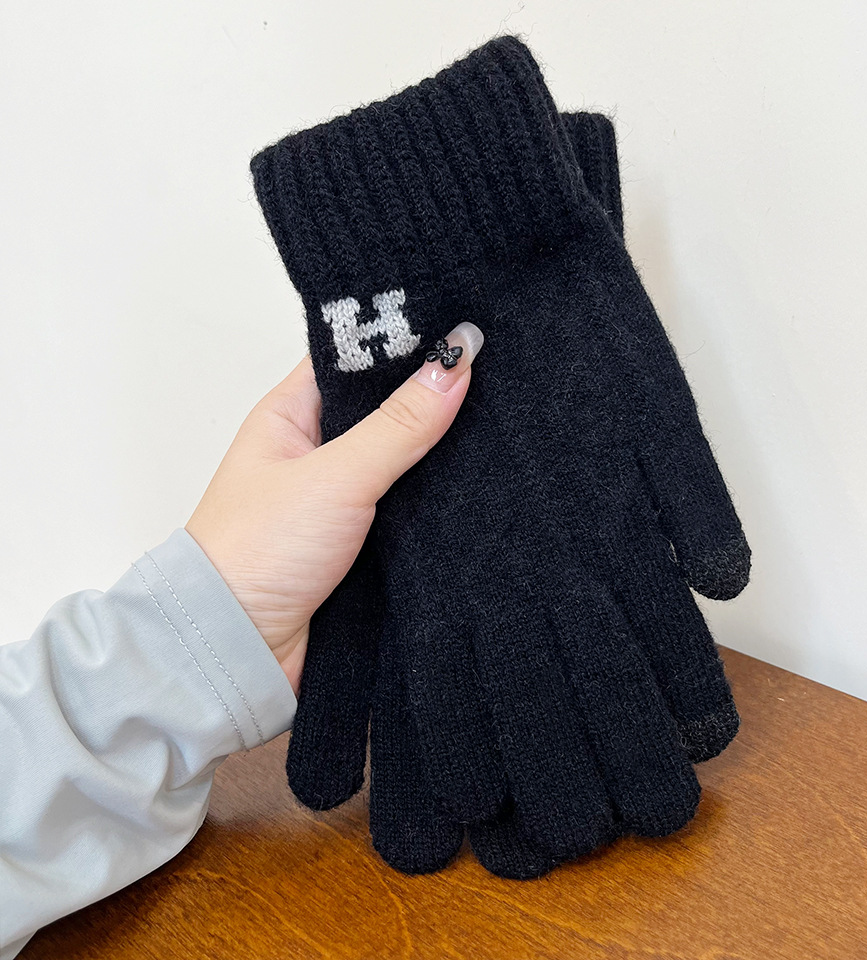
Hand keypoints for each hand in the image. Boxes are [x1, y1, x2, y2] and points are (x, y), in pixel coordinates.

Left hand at [185, 323, 482, 694]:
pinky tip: (474, 485)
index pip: (351, 359)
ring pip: (402, 460)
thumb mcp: (336, 476)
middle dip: (430, 397)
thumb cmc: (256, 555)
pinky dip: (435, 500)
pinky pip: (408, 508)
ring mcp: (340, 498)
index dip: (399, 340)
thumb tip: (454, 362)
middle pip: (384, 409)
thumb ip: (399, 424)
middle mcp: (315, 451)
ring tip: (499, 420)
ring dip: (438, 453)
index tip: (457, 325)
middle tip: (494, 370)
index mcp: (291, 416)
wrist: (241, 652)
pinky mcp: (362, 543)